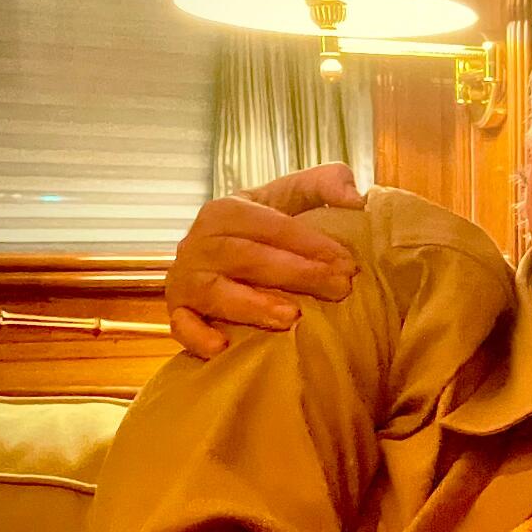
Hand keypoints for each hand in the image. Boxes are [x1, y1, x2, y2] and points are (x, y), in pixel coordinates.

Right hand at [166, 163, 365, 357]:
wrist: (223, 257)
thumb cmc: (266, 230)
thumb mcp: (290, 199)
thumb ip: (324, 185)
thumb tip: (353, 198)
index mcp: (226, 210)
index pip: (269, 224)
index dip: (310, 243)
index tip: (348, 263)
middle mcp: (199, 242)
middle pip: (246, 257)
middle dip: (296, 274)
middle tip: (338, 289)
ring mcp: (184, 279)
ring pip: (214, 292)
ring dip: (252, 305)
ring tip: (292, 317)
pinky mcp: (177, 311)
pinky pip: (180, 325)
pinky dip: (197, 336)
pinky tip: (223, 346)